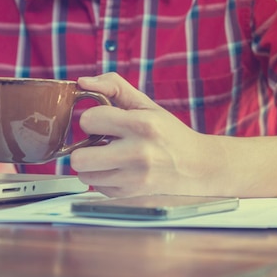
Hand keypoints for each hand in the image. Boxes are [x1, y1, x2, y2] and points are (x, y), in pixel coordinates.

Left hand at [71, 73, 216, 196]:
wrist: (196, 165)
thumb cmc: (168, 132)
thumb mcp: (145, 104)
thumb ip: (114, 86)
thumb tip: (83, 82)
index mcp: (142, 125)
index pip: (89, 120)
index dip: (92, 119)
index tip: (102, 122)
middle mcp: (138, 153)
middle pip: (79, 158)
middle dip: (83, 148)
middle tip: (96, 143)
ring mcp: (134, 178)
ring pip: (84, 175)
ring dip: (90, 165)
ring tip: (107, 156)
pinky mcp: (131, 194)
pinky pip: (97, 187)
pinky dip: (102, 177)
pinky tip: (117, 169)